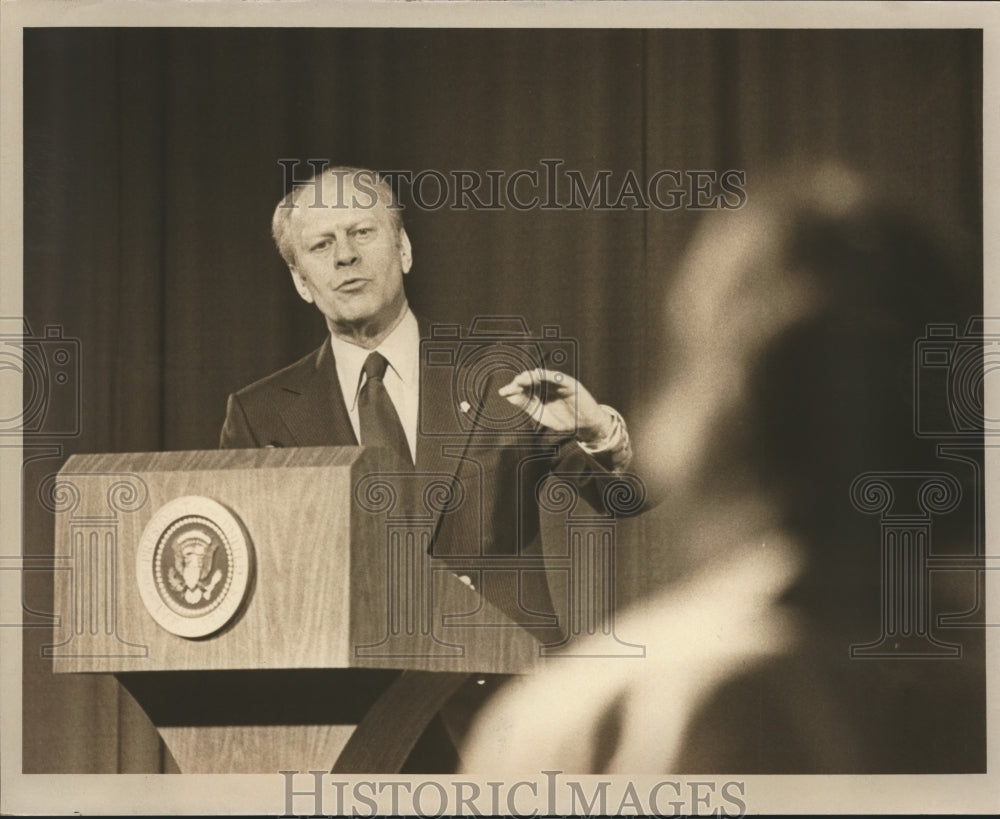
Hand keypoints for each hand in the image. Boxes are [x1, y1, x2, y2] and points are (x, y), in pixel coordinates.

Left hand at [498, 368, 612, 442]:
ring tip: (521, 379)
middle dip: (520, 382)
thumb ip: (527, 405)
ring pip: (543, 377)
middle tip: (512, 386)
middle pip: (531, 380)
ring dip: (532, 377)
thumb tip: (508, 396)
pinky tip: (539, 375)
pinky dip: (549, 376)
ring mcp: (558, 384)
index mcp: (539, 393)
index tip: (503, 392)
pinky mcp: (570, 384)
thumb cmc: (564, 419)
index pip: (523, 388)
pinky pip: (559, 378)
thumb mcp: (541, 414)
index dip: (513, 389)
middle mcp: (547, 386)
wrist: (584, 425)